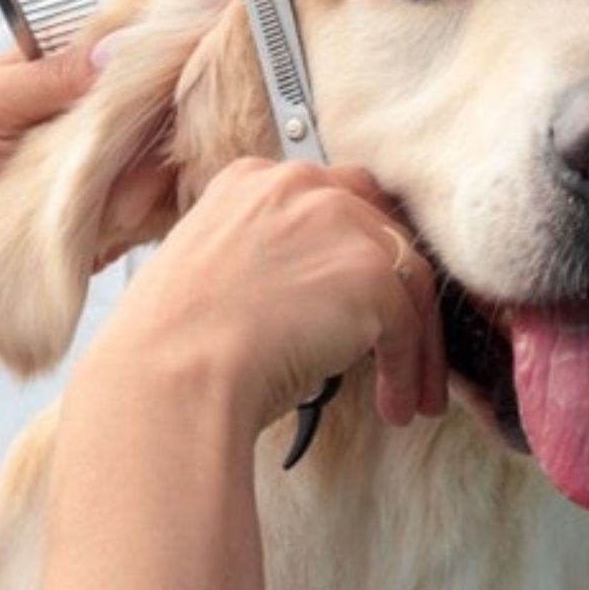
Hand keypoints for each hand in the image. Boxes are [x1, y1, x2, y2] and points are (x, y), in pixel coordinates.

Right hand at [91, 158, 448, 434]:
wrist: (173, 374)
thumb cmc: (176, 349)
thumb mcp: (211, 274)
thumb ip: (265, 263)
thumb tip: (311, 302)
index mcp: (251, 181)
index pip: (332, 201)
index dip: (352, 253)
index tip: (359, 300)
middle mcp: (300, 187)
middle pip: (380, 230)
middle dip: (397, 293)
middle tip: (401, 345)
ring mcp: (339, 224)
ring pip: (407, 278)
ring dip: (415, 342)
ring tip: (409, 397)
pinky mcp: (370, 274)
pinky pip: (408, 325)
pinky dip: (408, 370)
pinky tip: (392, 408)